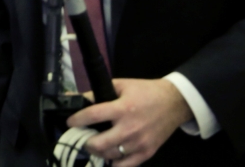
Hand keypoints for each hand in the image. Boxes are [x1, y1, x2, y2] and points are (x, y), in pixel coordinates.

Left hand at [66, 78, 193, 166]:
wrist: (175, 102)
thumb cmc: (146, 92)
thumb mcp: (122, 85)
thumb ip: (98, 92)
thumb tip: (76, 97)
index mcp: (123, 108)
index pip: (93, 116)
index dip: (77, 120)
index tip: (70, 122)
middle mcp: (130, 128)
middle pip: (99, 143)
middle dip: (85, 141)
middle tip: (84, 137)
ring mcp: (139, 143)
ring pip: (110, 156)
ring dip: (99, 152)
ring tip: (96, 145)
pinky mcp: (147, 153)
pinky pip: (125, 166)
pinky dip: (115, 163)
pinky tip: (111, 156)